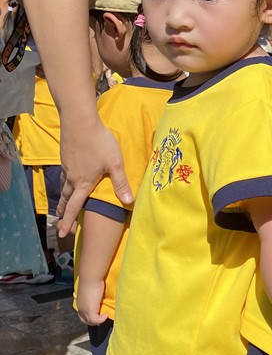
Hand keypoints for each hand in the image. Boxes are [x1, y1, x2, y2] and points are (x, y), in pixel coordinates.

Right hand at [58, 121, 131, 235]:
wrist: (79, 122)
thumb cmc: (100, 142)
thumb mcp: (115, 163)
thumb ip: (121, 183)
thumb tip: (129, 202)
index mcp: (83, 182)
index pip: (74, 206)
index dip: (68, 220)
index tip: (61, 233)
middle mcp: (72, 177)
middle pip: (66, 198)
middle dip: (63, 212)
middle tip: (59, 224)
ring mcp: (66, 166)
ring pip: (63, 186)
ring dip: (63, 197)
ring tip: (62, 205)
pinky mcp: (65, 155)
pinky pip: (64, 174)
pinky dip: (64, 182)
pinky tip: (67, 178)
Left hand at [76, 279, 107, 325]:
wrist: (90, 279)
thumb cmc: (91, 281)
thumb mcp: (91, 290)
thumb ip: (92, 296)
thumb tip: (97, 297)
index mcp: (79, 303)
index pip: (82, 314)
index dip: (88, 317)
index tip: (97, 314)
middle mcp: (80, 308)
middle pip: (85, 320)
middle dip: (92, 321)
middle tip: (101, 318)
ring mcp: (84, 311)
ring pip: (90, 322)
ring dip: (98, 321)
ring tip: (104, 315)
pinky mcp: (90, 311)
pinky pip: (96, 320)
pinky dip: (102, 319)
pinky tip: (106, 314)